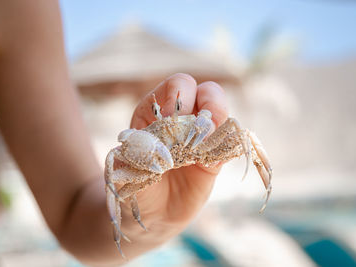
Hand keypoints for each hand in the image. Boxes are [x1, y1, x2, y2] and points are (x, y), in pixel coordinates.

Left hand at [125, 73, 227, 241]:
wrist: (152, 217)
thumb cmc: (135, 189)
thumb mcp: (125, 174)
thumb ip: (132, 160)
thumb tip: (143, 146)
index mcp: (155, 111)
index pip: (174, 87)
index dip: (177, 97)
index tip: (168, 118)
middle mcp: (182, 119)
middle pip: (205, 91)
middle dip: (207, 102)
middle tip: (200, 126)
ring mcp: (201, 138)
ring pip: (221, 113)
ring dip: (220, 123)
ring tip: (207, 142)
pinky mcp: (215, 158)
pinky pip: (229, 145)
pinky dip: (228, 148)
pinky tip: (213, 162)